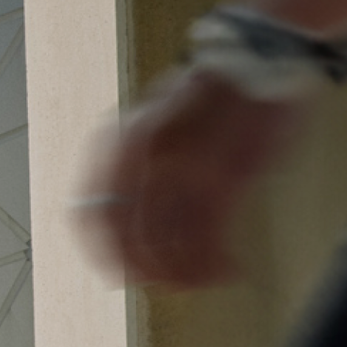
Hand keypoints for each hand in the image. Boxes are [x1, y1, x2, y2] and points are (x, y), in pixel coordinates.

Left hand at [78, 68, 303, 287]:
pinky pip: (208, 238)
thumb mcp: (152, 125)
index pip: (90, 217)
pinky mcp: (221, 178)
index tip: (117, 274)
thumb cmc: (206, 97)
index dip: (102, 253)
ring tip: (198, 282)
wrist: (255, 61)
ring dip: (183, 275)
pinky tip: (223, 270)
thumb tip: (122, 224)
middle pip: (127, 238)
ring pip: (167, 245)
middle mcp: (139, 160)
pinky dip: (211, 264)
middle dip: (144, 271)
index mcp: (116, 146)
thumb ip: (134, 168)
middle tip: (163, 285)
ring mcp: (179, 170)